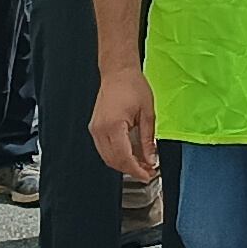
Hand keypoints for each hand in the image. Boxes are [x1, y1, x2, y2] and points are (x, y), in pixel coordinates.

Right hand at [91, 67, 158, 183]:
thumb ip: (148, 140)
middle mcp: (100, 129)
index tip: (148, 176)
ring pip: (107, 158)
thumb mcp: (148, 114)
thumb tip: (151, 159)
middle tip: (148, 171)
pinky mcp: (95, 128)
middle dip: (131, 170)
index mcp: (114, 125)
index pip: (124, 158)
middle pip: (114, 161)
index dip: (137, 170)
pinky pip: (104, 149)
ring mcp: (95, 129)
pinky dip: (117, 156)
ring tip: (141, 164)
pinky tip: (130, 155)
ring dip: (124, 164)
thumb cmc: (133, 86)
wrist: (118, 72)